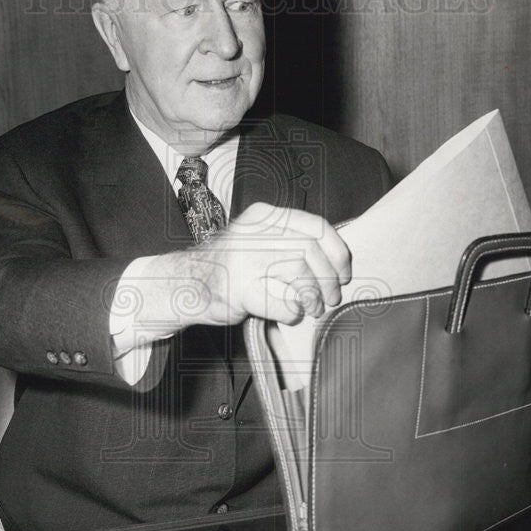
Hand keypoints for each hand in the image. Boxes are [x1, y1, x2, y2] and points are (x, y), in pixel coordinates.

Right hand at [199, 202, 350, 325]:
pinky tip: (290, 314)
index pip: (317, 227)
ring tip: (314, 308)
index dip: (338, 253)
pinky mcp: (239, 288)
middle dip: (329, 279)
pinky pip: (283, 302)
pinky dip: (293, 312)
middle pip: (312, 251)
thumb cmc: (230, 266)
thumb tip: (336, 262)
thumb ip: (290, 242)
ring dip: (314, 296)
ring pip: (300, 273)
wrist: (186, 283)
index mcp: (264, 216)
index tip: (344, 273)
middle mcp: (254, 232)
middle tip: (331, 297)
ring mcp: (245, 259)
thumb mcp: (258, 240)